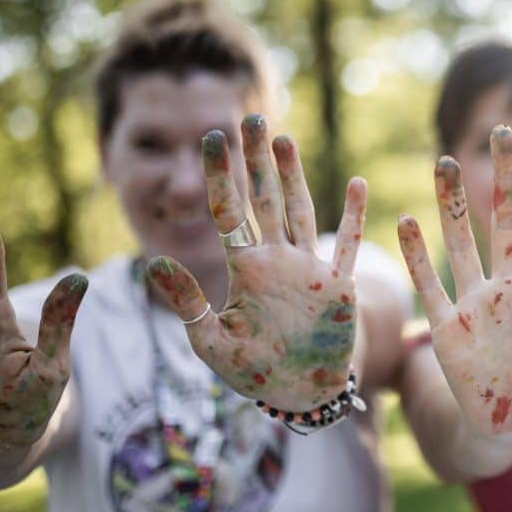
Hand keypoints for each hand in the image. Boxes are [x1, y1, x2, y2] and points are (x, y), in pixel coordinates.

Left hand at [147, 114, 364, 410]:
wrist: (300, 394)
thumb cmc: (255, 371)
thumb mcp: (211, 342)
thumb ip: (186, 302)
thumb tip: (155, 262)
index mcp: (246, 269)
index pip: (228, 212)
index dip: (220, 175)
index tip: (212, 137)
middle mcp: (277, 260)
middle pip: (264, 198)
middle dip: (257, 159)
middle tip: (250, 117)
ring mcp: (309, 268)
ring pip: (299, 210)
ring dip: (293, 175)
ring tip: (283, 138)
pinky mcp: (338, 286)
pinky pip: (346, 246)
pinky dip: (353, 217)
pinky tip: (357, 184)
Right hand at [398, 126, 511, 438]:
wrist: (511, 427)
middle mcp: (511, 285)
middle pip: (507, 219)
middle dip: (508, 177)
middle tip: (505, 132)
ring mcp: (478, 302)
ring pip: (463, 242)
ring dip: (452, 204)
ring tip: (447, 162)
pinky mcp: (449, 328)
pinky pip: (430, 286)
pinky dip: (418, 256)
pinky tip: (406, 220)